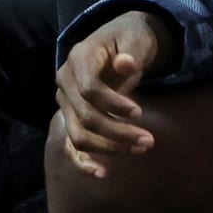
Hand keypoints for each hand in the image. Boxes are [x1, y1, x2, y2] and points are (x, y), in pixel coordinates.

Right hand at [55, 11, 168, 177]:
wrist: (119, 41)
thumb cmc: (129, 38)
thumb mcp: (135, 38)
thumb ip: (130, 52)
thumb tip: (126, 64)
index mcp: (78, 58)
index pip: (89, 89)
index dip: (113, 104)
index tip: (139, 112)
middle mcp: (65, 82)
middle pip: (85, 116)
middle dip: (116, 132)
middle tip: (148, 141)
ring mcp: (65, 102)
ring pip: (78, 135)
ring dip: (107, 148)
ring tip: (139, 149)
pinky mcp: (70, 117)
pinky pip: (70, 144)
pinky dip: (83, 161)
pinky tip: (101, 173)